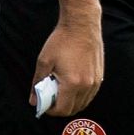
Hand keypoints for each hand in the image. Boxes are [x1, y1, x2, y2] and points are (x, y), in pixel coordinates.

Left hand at [32, 0, 102, 117]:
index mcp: (72, 83)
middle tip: (49, 98)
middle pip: (73, 109)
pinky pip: (90, 95)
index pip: (62, 109)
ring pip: (83, 103)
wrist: (81, 24)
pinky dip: (80, 96)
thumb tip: (33, 99)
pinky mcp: (100, 76)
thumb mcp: (44, 60)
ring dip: (70, 103)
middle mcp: (87, 86)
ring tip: (59, 91)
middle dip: (60, 108)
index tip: (43, 104)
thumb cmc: (61, 41)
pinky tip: (70, 86)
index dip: (51, 110)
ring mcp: (96, 82)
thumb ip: (38, 82)